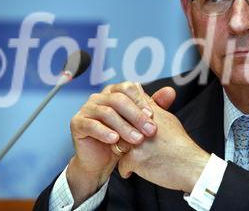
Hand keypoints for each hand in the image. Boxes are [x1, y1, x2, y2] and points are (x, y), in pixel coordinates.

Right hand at [67, 82, 175, 204]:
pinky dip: (105, 132)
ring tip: (136, 140)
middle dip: (136, 115)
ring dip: (124, 127)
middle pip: (118, 100)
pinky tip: (115, 140)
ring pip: (107, 113)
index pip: (128, 88)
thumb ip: (155, 106)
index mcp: (114, 92)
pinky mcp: (77, 123)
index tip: (152, 116)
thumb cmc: (122, 138)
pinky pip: (91, 125)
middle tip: (150, 130)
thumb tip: (171, 91)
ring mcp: (86, 109)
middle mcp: (99, 97)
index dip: (141, 101)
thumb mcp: (140, 123)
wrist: (102, 160)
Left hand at [117, 90, 210, 192]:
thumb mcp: (167, 119)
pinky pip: (122, 165)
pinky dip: (129, 170)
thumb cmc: (180, 144)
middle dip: (123, 139)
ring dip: (125, 155)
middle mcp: (141, 124)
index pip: (126, 110)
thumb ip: (150, 104)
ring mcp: (137, 140)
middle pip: (119, 128)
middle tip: (139, 149)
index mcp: (150, 112)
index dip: (126, 122)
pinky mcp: (134, 159)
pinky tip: (142, 168)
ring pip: (117, 146)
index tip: (135, 132)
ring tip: (142, 158)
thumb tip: (136, 86)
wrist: (191, 166)